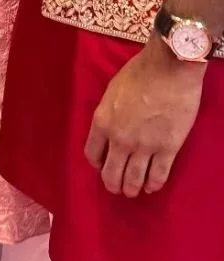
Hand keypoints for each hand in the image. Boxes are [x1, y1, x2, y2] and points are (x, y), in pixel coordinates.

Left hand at [84, 36, 206, 196]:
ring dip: (131, 189)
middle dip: (112, 184)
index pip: (92, 153)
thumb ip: (109, 113)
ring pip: (133, 179)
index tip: (102, 165)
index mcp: (102, 122)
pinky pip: (158, 175)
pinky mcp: (167, 148)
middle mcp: (119, 139)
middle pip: (111, 173)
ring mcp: (143, 146)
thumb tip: (112, 125)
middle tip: (117, 188)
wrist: (168, 69)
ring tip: (133, 192)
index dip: (97, 164)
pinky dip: (153, 185)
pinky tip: (152, 187)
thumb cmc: (139, 73)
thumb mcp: (112, 92)